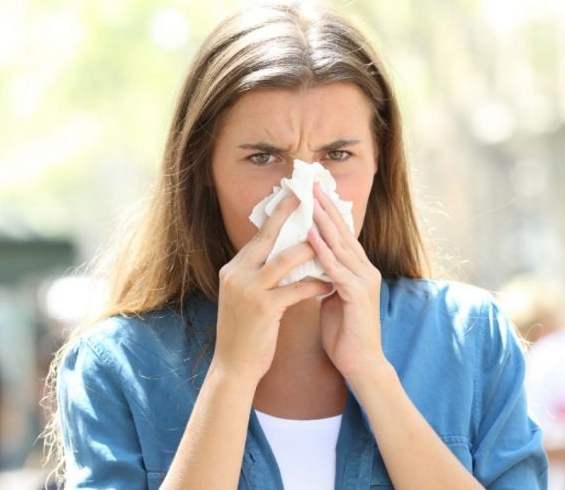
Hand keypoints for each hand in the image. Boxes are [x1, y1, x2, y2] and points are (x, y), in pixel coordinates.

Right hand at [213, 193, 332, 383]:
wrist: (233, 367)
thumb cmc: (245, 334)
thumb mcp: (243, 298)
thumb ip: (256, 275)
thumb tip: (277, 254)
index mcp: (233, 269)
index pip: (259, 237)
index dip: (277, 216)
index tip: (291, 196)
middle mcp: (237, 274)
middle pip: (268, 236)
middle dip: (290, 215)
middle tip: (309, 197)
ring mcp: (249, 289)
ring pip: (286, 259)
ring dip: (312, 251)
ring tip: (331, 246)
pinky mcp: (263, 307)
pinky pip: (297, 288)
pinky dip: (316, 285)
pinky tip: (330, 284)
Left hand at [307, 182, 384, 381]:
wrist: (360, 364)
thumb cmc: (344, 334)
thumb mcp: (332, 298)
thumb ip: (326, 278)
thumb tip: (310, 263)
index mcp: (358, 270)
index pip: (342, 235)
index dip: (328, 212)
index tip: (313, 192)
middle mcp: (365, 270)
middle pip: (344, 232)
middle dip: (326, 206)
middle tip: (312, 182)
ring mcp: (364, 280)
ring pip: (341, 244)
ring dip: (323, 220)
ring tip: (308, 199)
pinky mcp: (358, 294)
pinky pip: (336, 267)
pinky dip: (322, 249)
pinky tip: (310, 234)